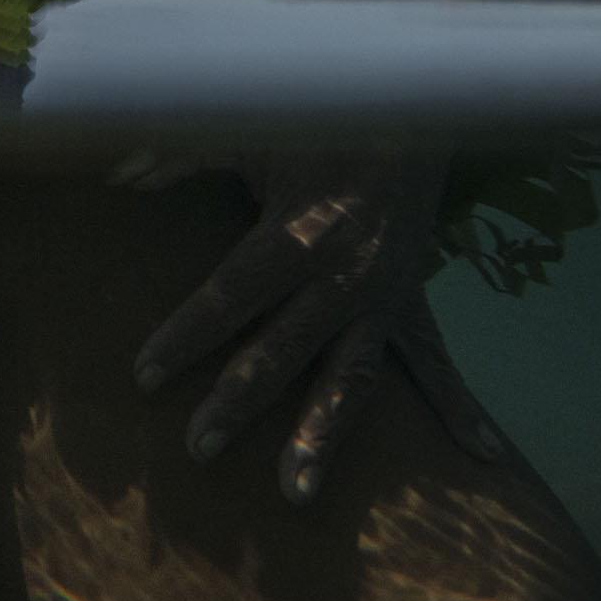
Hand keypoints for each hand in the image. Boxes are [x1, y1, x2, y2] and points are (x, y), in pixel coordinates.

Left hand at [120, 148, 503, 502]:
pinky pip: (436, 362)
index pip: (229, 297)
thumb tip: (119, 174)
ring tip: (295, 493)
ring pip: (350, 379)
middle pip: (281, 352)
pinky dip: (459, 408)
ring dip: (322, 436)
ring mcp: (382, 298)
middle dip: (237, 403)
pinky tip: (481, 455)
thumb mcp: (244, 130)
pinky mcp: (410, 302)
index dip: (185, 336)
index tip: (144, 375)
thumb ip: (180, 154)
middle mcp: (342, 278)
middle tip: (199, 447)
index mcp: (296, 234)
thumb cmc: (312, 124)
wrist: (406, 107)